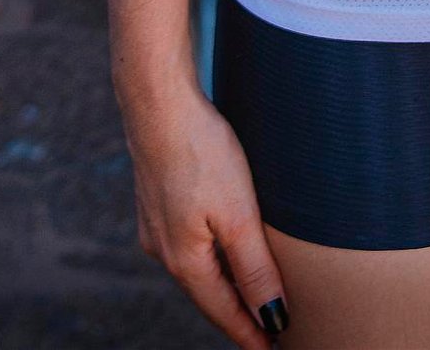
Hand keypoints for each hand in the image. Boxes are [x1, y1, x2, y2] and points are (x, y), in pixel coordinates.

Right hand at [121, 84, 286, 346]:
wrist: (159, 103)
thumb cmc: (201, 153)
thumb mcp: (239, 215)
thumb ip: (255, 268)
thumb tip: (272, 317)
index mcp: (185, 261)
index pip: (223, 312)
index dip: (250, 333)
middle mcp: (165, 250)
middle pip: (208, 293)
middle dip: (237, 314)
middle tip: (266, 331)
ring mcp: (157, 225)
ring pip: (198, 267)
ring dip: (224, 284)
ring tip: (250, 296)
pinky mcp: (158, 201)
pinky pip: (190, 242)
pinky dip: (212, 255)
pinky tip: (223, 248)